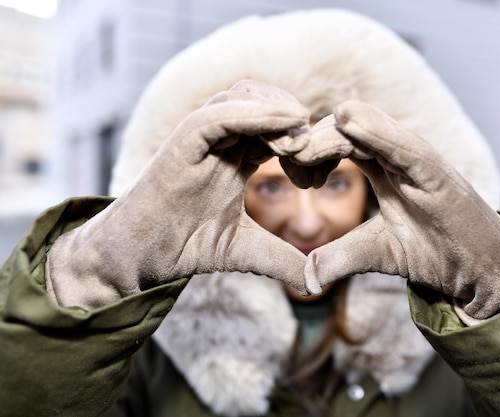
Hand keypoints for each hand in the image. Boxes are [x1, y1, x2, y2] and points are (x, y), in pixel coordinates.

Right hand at [46, 81, 313, 308]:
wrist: (140, 259)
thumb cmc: (187, 246)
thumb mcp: (248, 251)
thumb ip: (283, 259)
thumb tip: (318, 284)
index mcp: (237, 156)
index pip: (279, 128)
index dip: (306, 143)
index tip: (323, 176)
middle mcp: (221, 141)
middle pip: (266, 102)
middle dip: (297, 123)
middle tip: (314, 158)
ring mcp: (199, 138)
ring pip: (243, 97)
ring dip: (278, 112)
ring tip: (300, 144)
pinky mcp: (180, 145)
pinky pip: (216, 117)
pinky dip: (251, 114)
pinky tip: (283, 127)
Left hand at [295, 101, 499, 319]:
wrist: (481, 269)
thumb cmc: (433, 251)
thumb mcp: (374, 253)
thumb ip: (338, 255)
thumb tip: (303, 277)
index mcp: (378, 164)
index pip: (333, 138)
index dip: (303, 147)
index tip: (279, 163)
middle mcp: (395, 153)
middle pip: (341, 125)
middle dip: (307, 138)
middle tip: (284, 160)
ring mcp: (417, 157)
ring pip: (366, 122)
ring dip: (327, 132)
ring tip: (298, 153)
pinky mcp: (437, 170)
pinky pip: (404, 142)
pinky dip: (377, 131)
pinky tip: (349, 123)